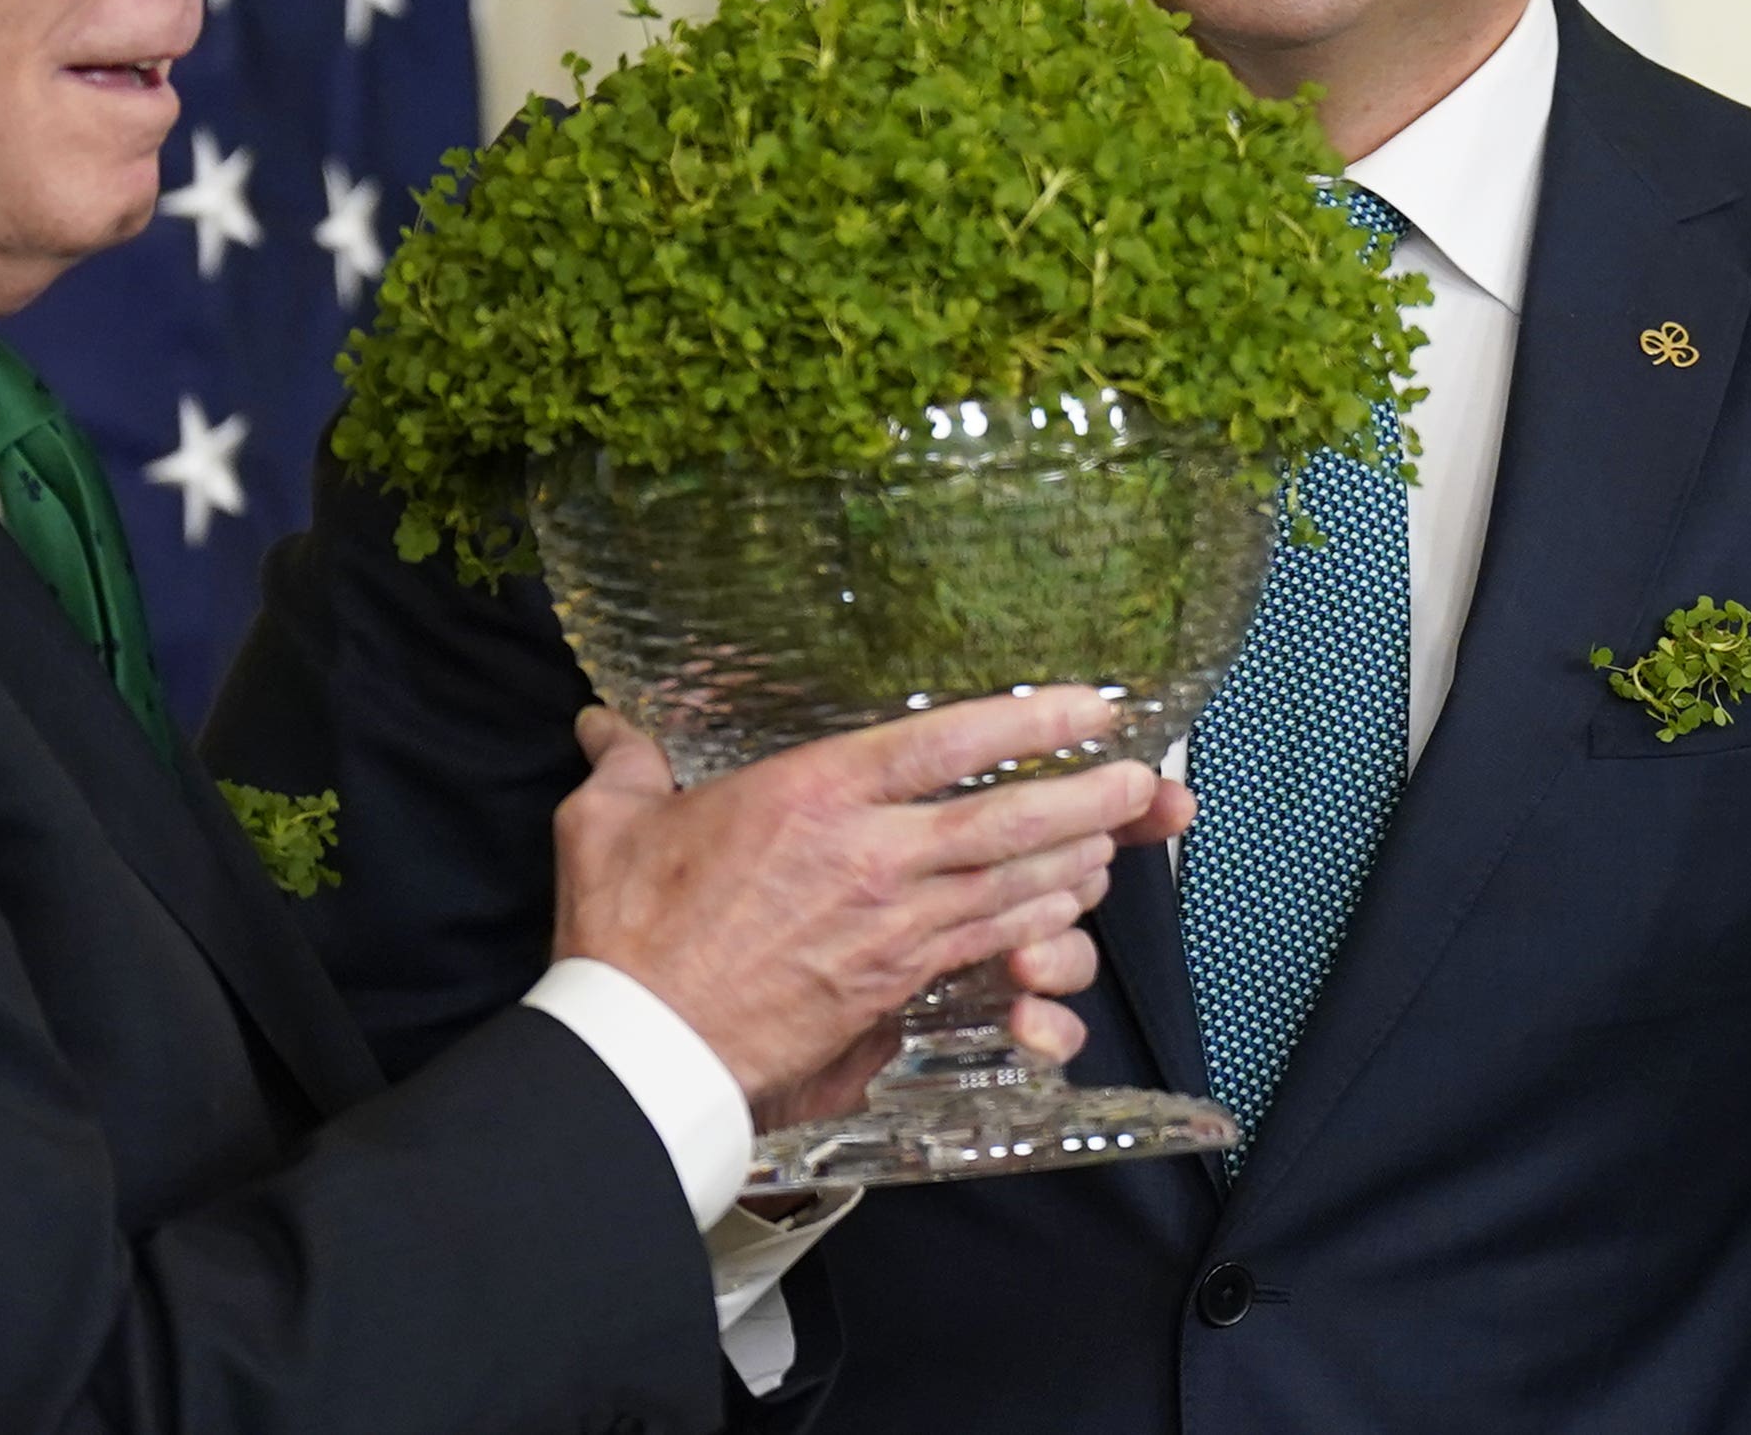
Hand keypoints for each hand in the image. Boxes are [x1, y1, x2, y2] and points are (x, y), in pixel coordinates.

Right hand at [552, 688, 1168, 1108]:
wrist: (645, 1048)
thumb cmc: (627, 933)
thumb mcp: (610, 822)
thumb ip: (625, 762)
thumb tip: (604, 724)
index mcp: (814, 796)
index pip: (945, 741)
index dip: (1029, 716)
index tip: (1088, 702)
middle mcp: (871, 856)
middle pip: (1010, 819)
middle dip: (1090, 795)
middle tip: (1147, 778)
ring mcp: (891, 927)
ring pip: (1013, 887)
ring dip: (1077, 859)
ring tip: (1118, 835)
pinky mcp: (893, 987)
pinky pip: (986, 944)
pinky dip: (1036, 923)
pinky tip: (1066, 909)